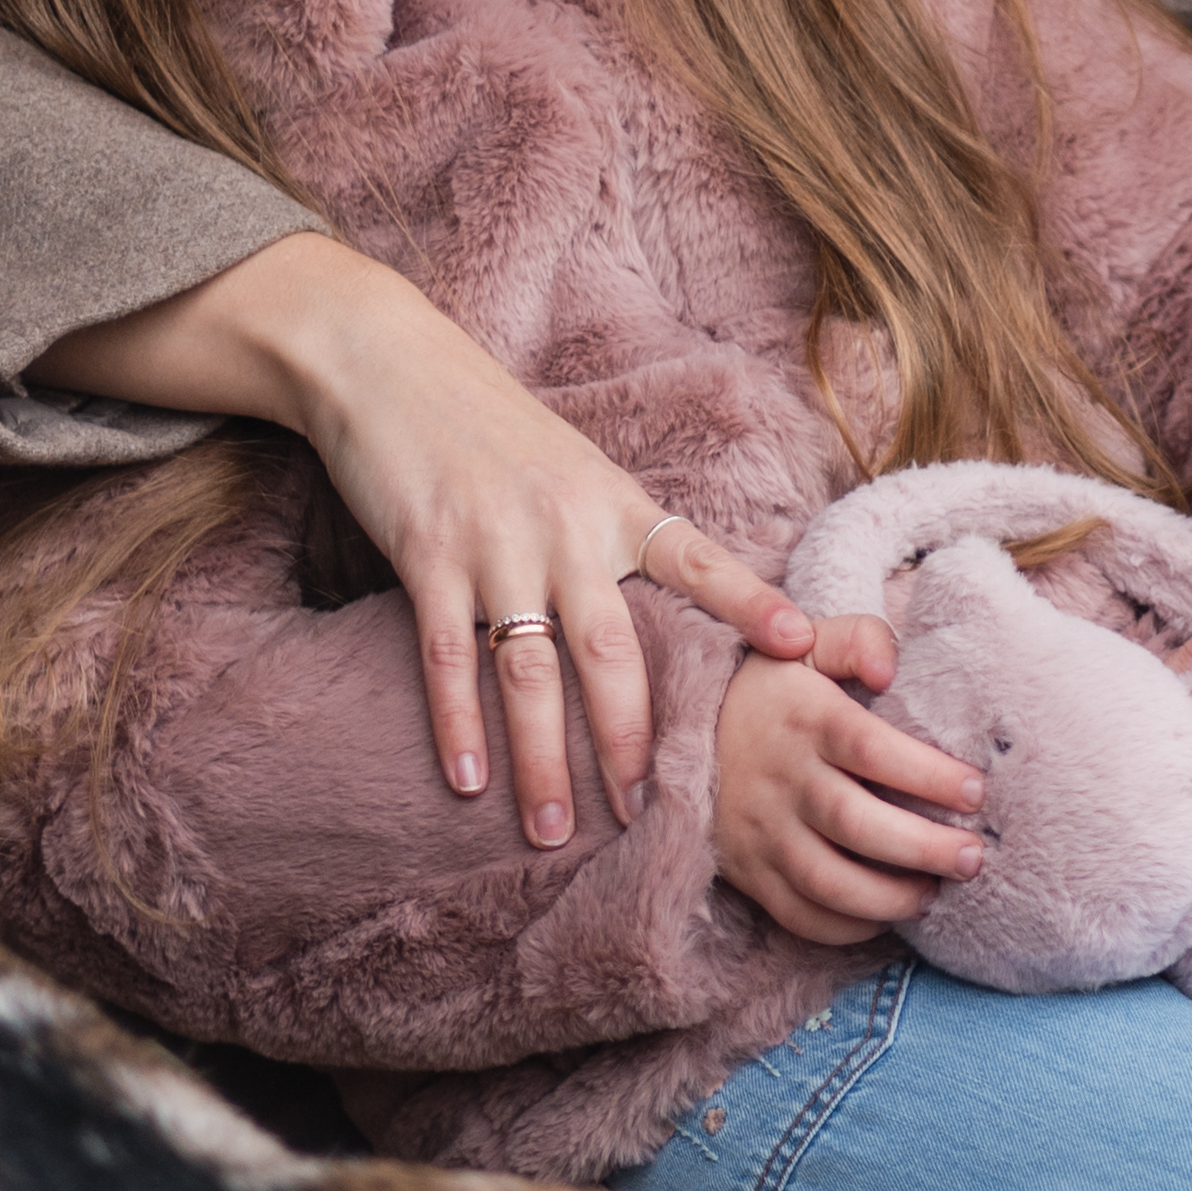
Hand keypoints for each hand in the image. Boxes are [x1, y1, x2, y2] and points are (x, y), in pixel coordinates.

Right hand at [34, 236, 813, 847]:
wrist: (384, 361)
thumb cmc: (485, 422)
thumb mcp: (570, 463)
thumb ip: (613, 530)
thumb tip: (668, 602)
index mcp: (612, 501)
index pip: (698, 560)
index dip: (753, 603)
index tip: (807, 648)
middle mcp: (564, 526)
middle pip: (612, 651)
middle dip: (632, 741)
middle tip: (649, 815)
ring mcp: (495, 542)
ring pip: (530, 672)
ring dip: (542, 759)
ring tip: (551, 829)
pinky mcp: (427, 555)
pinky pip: (451, 656)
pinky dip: (459, 724)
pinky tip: (469, 780)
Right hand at [713, 619, 991, 944]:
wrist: (678, 726)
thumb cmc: (770, 688)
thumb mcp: (805, 643)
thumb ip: (858, 640)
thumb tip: (889, 670)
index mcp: (803, 718)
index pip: (870, 749)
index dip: (927, 774)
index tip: (974, 791)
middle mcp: (780, 778)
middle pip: (855, 824)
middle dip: (922, 847)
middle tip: (972, 857)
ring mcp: (760, 831)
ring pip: (827, 881)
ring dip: (889, 897)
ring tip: (935, 892)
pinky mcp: (748, 872)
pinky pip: (799, 915)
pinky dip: (847, 926)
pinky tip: (887, 915)